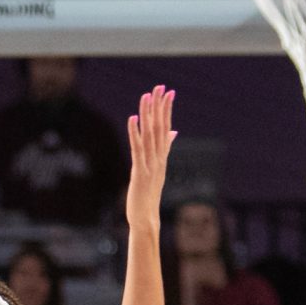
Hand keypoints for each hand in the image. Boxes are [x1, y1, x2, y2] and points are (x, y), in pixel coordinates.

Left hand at [124, 85, 176, 227]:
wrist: (146, 217)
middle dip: (159, 106)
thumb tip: (172, 132)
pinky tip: (133, 118)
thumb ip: (165, 149)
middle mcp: (159, 158)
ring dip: (148, 115)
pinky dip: (135, 133)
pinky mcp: (140, 172)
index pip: (166, 128)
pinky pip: (138, 149)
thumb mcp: (158, 169)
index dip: (167, 109)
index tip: (168, 92)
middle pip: (160, 127)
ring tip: (147, 96)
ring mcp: (150, 165)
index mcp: (162, 156)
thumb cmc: (149, 195)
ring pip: (150, 135)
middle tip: (160, 86)